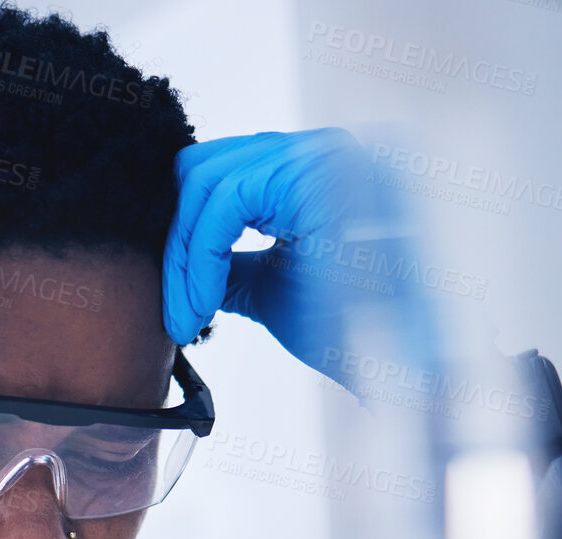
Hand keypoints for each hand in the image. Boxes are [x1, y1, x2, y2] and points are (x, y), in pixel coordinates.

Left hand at [162, 129, 409, 382]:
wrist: (387, 366)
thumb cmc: (341, 330)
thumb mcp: (269, 284)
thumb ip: (230, 261)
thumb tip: (184, 258)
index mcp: (313, 168)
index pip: (219, 170)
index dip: (184, 232)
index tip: (175, 298)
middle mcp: (323, 148)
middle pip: (205, 166)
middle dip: (177, 243)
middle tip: (174, 308)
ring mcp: (324, 155)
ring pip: (208, 181)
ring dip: (185, 259)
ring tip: (187, 315)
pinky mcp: (318, 179)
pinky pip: (227, 203)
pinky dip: (201, 259)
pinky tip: (202, 304)